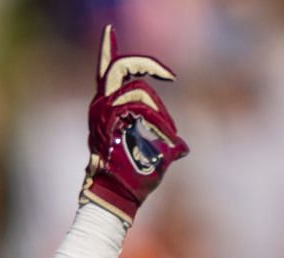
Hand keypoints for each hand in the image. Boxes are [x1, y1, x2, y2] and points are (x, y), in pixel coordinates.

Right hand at [81, 25, 189, 223]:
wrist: (117, 199)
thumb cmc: (134, 182)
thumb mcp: (155, 157)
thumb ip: (164, 143)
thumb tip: (182, 147)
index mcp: (107, 110)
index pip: (106, 72)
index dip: (107, 49)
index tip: (111, 32)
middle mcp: (101, 107)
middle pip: (120, 68)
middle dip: (147, 65)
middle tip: (170, 75)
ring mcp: (102, 113)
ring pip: (138, 91)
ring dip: (159, 113)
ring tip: (167, 136)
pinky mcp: (108, 121)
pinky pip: (139, 106)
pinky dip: (157, 120)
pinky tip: (165, 138)